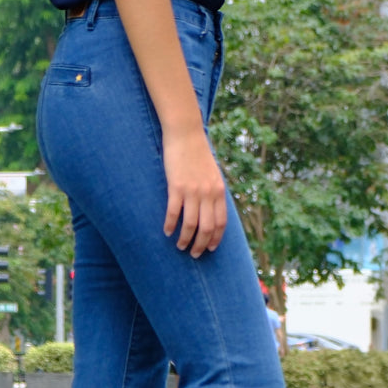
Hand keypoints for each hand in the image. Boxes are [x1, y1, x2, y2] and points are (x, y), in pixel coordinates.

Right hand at [163, 128, 226, 257]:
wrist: (186, 134)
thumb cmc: (197, 153)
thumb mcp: (213, 173)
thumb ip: (214, 190)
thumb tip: (212, 207)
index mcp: (219, 191)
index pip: (221, 222)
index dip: (215, 238)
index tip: (210, 248)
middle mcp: (208, 193)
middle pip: (207, 227)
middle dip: (201, 244)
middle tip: (195, 254)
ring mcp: (193, 191)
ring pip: (191, 224)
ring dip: (185, 239)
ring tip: (180, 247)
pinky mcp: (176, 187)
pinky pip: (174, 212)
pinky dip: (170, 225)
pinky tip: (166, 231)